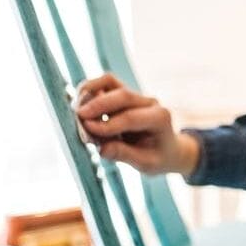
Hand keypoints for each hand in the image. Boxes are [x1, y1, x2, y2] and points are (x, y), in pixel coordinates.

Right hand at [75, 74, 199, 175]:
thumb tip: (102, 149)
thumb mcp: (147, 164)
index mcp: (160, 118)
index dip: (107, 124)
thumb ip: (125, 155)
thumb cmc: (157, 157)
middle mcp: (149, 102)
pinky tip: (80, 105)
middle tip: (79, 119)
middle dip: (97, 106)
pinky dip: (89, 90)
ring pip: (110, 82)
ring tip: (77, 111)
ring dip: (90, 93)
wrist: (167, 148)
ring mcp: (136, 95)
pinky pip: (105, 84)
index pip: (131, 117)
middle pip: (122, 95)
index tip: (88, 131)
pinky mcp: (124, 93)